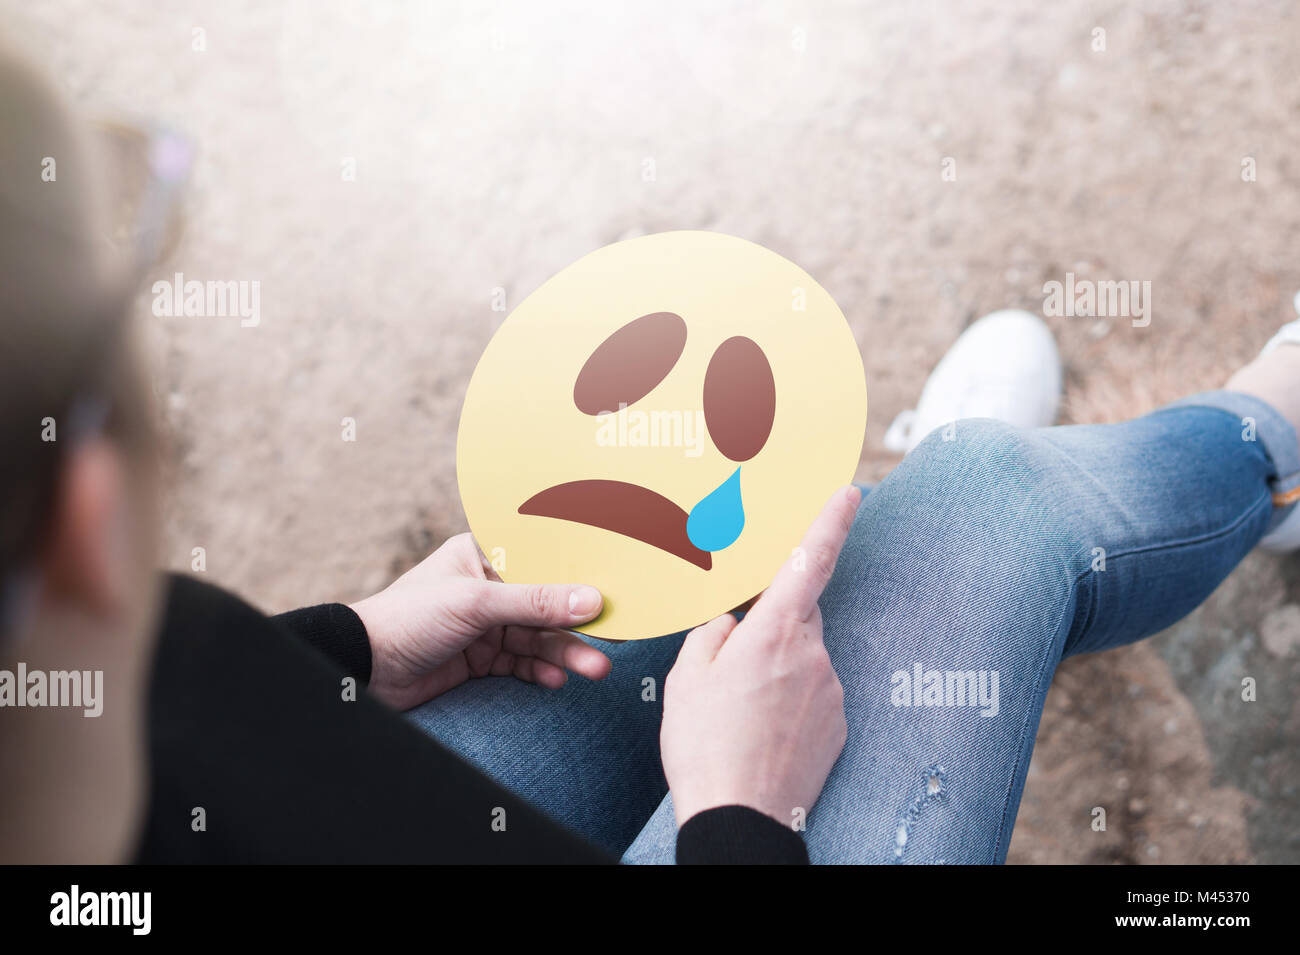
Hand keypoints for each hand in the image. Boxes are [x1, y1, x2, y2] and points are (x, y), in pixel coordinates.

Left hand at [350, 533, 611, 709]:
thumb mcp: (475, 604)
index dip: (578, 572)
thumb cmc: (408, 618)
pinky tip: (556, 681)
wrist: (363, 670)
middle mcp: (487, 586)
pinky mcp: (480, 659)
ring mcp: (485, 624)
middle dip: (577, 625)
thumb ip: (536, 602)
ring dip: (565, 654)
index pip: (541, 559)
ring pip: (537, 638)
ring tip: (594, 670)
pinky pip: (521, 664)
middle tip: (612, 641)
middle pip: (546, 603)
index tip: (616, 586)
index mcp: (481, 554)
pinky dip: (540, 672)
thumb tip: (592, 599)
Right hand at [660, 485, 860, 828]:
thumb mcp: (686, 679)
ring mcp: (831, 691)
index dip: (831, 522)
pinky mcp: (839, 725)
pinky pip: (814, 693)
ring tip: (740, 711)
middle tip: (734, 659)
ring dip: (777, 669)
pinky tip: (761, 729)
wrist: (740, 817)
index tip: (850, 492)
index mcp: (774, 633)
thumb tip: (731, 623)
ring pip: (804, 658)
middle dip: (771, 624)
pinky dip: (791, 702)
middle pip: (800, 614)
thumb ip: (712, 635)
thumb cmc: (705, 746)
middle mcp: (812, 655)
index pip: (809, 562)